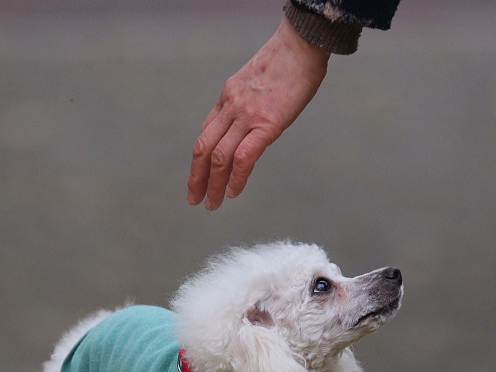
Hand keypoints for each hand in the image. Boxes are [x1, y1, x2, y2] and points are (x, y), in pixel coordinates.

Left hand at [187, 17, 329, 209]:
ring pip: (218, 157)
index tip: (199, 176)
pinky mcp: (266, 124)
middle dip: (196, 177)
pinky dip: (235, 178)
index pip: (206, 132)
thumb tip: (252, 123)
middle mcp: (231, 107)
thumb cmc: (288, 61)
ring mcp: (247, 116)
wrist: (301, 45)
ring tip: (212, 203)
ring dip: (213, 184)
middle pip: (203, 147)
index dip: (200, 159)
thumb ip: (248, 102)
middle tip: (194, 198)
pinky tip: (233, 192)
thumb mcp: (257, 80)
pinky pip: (243, 157)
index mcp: (228, 96)